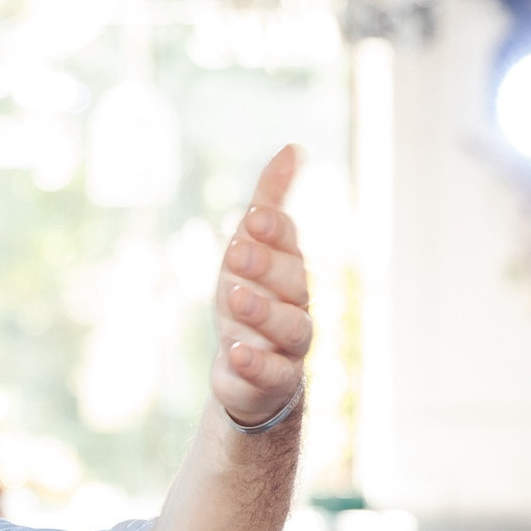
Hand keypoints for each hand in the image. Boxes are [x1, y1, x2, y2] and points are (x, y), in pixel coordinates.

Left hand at [211, 146, 311, 429]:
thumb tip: (292, 148)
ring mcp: (288, 346)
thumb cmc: (251, 301)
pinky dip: (254, 363)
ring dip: (262, 311)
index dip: (275, 232)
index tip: (253, 217)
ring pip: (289, 327)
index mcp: (290, 271)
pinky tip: (234, 353)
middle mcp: (296, 306)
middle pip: (293, 284)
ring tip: (234, 297)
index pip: (288, 246)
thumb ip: (271, 203)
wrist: (249, 372)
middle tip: (236, 252)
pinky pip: (271, 373)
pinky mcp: (273, 382)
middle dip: (265, 266)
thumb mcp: (251, 249)